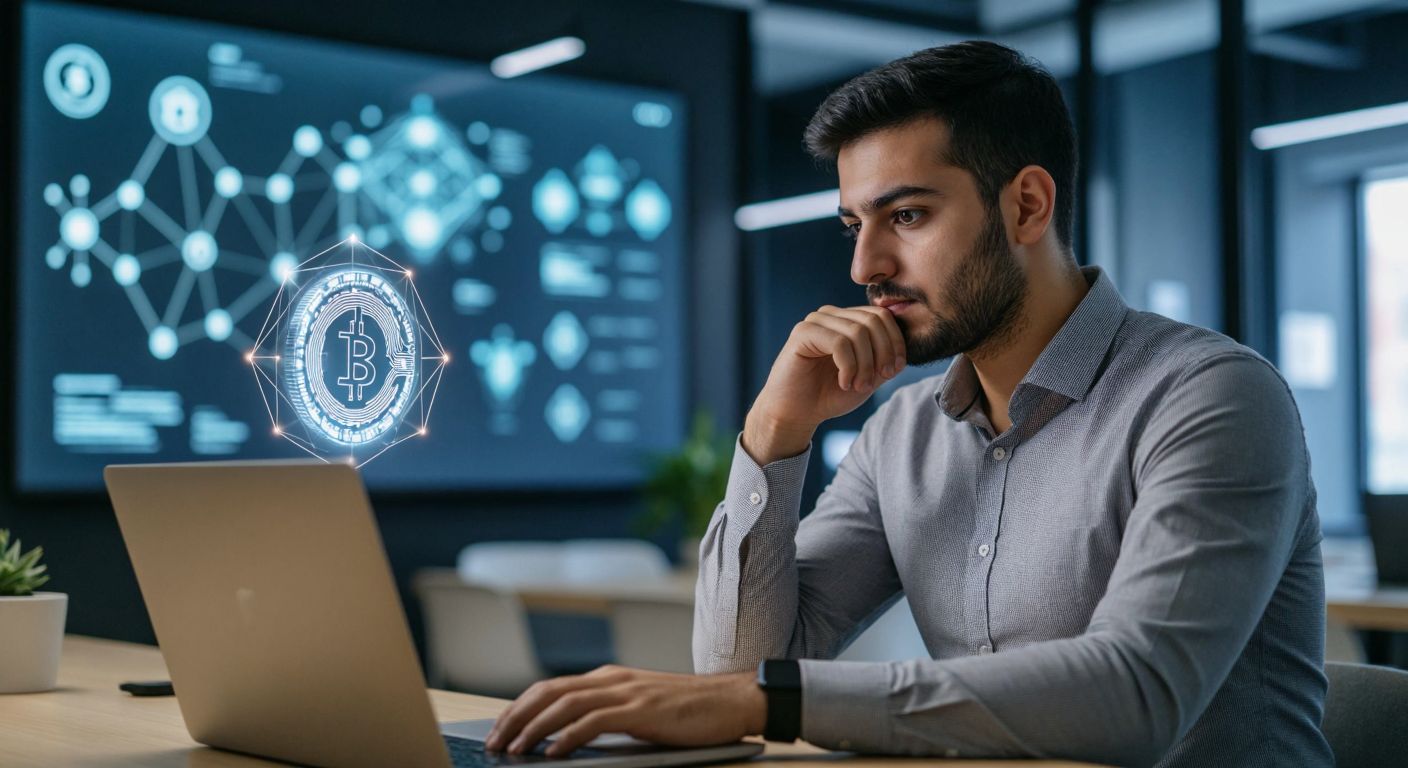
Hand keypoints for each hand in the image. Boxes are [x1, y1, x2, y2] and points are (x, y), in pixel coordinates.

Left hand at [484, 666, 764, 757]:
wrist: (733, 700)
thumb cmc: (690, 710)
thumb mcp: (641, 708)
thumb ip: (608, 715)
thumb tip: (569, 739)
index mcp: (609, 677)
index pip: (551, 688)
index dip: (520, 708)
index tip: (500, 730)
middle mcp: (612, 679)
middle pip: (548, 692)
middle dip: (515, 717)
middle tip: (493, 742)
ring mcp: (627, 692)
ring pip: (564, 704)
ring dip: (533, 728)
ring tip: (513, 750)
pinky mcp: (641, 710)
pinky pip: (593, 722)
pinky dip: (568, 737)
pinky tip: (553, 753)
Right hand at [744, 305, 905, 463]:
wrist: (795, 413)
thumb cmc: (828, 395)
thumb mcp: (867, 378)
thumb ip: (884, 361)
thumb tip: (902, 352)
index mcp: (847, 321)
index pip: (882, 316)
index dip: (895, 342)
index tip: (893, 371)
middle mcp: (832, 315)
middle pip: (873, 321)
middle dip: (882, 353)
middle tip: (875, 381)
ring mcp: (816, 321)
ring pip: (858, 332)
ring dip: (865, 364)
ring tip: (858, 386)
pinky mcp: (803, 333)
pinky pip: (839, 342)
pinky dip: (848, 366)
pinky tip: (843, 383)